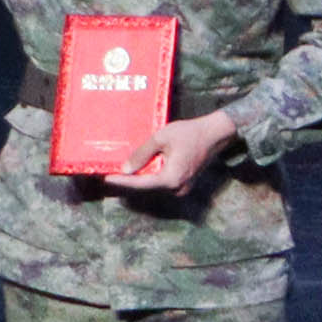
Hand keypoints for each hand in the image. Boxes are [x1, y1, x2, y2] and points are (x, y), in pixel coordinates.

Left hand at [105, 108, 240, 197]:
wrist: (215, 133)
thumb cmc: (190, 133)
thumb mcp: (162, 138)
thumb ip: (142, 154)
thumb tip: (125, 169)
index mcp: (170, 178)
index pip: (140, 183)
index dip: (121, 180)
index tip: (106, 177)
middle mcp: (176, 188)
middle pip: (146, 187)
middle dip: (129, 180)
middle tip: (111, 172)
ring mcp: (182, 187)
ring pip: (154, 185)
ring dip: (140, 178)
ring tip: (124, 170)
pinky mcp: (185, 183)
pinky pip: (163, 182)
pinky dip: (152, 176)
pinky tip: (142, 168)